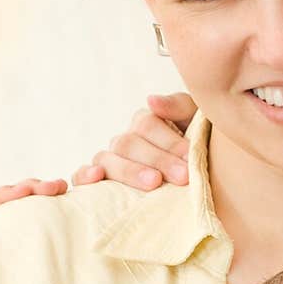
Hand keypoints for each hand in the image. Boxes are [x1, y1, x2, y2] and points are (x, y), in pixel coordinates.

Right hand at [71, 93, 194, 190]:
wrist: (202, 176)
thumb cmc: (197, 147)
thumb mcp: (194, 120)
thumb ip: (178, 106)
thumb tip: (151, 100)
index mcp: (144, 123)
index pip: (148, 126)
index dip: (169, 142)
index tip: (191, 157)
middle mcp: (124, 141)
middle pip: (129, 144)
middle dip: (158, 160)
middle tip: (183, 176)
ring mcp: (109, 160)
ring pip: (108, 160)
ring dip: (130, 171)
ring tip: (154, 182)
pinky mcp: (99, 182)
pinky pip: (80, 176)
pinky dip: (84, 176)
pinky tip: (96, 176)